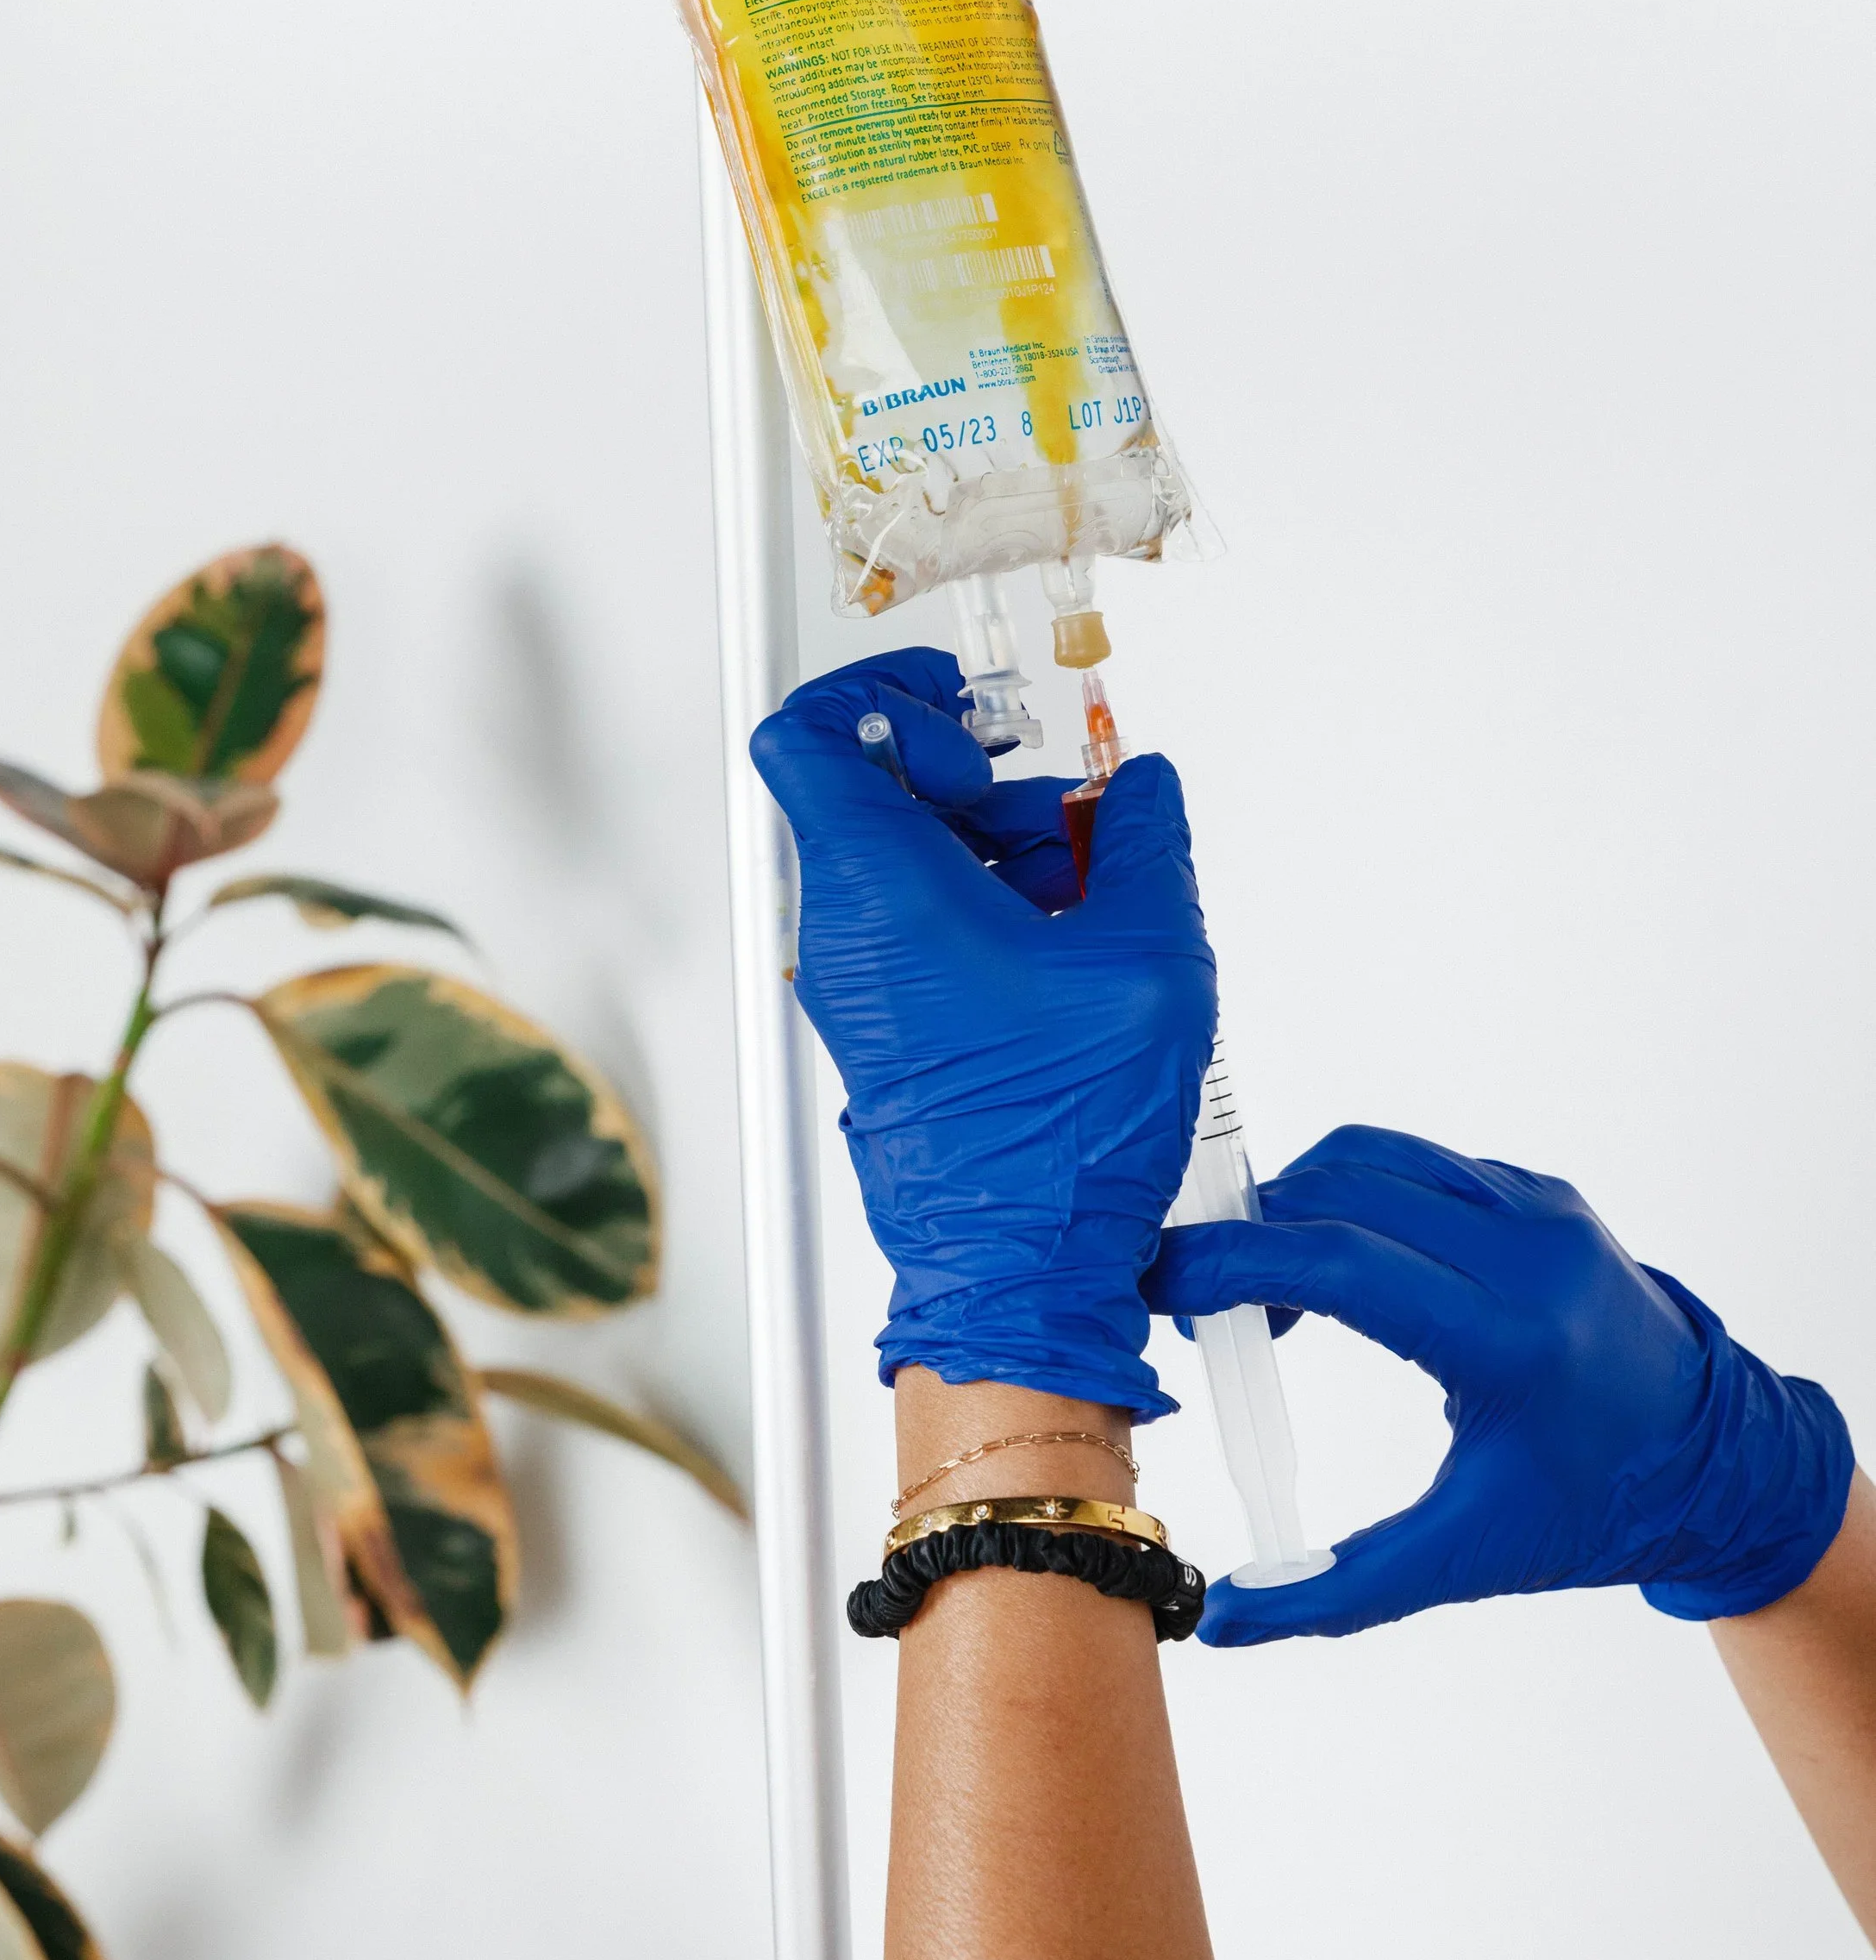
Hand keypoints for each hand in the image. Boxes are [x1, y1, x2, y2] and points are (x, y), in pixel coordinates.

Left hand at [751, 650, 1215, 1419]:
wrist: (1019, 1270)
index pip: (812, 734)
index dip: (883, 690)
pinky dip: (995, 912)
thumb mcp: (1146, 956)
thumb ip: (1143, 840)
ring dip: (1003, 853)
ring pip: (912, 862)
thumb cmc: (1056, 1140)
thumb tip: (1142, 789)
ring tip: (1090, 900)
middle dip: (983, 783)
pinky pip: (925, 926)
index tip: (962, 697)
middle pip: (880, 793)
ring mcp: (862, 982)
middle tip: (1061, 813)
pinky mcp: (890, 1024)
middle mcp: (847, 930)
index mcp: (880, 888)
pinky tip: (1074, 954)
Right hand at [1148, 1125, 1855, 1639]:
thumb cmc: (1592, 1513)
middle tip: (1197, 1296)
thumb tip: (1224, 1621)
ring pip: (1372, 1157)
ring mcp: (1539, 1209)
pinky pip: (1416, 1164)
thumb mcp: (1463, 1560)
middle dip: (1249, 1232)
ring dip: (1297, 1207)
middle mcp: (1529, 1254)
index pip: (1341, 1261)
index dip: (1234, 1261)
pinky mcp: (1540, 1192)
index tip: (1164, 1281)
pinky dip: (1354, 1200)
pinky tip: (1338, 1270)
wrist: (1715, 1462)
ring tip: (1269, 1293)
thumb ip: (1335, 1591)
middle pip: (1340, 1191)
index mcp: (1510, 1341)